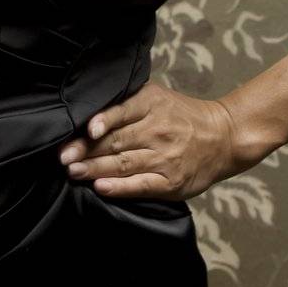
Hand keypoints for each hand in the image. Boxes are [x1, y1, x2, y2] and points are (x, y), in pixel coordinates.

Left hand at [57, 81, 244, 199]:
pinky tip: (101, 187)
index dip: (100, 121)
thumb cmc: (182, 117)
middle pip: (115, 141)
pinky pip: (141, 185)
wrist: (225, 137)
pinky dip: (120, 187)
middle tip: (62, 157)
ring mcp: (165, 157)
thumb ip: (126, 104)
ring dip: (95, 169)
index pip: (121, 112)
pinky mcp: (171, 181)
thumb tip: (86, 115)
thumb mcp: (157, 98)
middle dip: (85, 150)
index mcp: (151, 104)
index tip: (84, 131)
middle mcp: (157, 130)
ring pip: (123, 164)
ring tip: (73, 171)